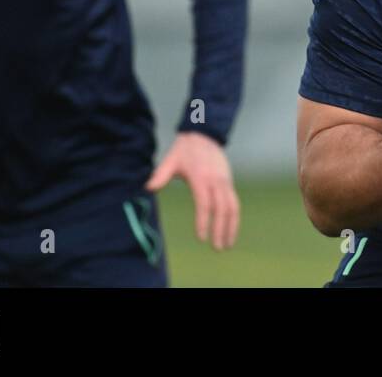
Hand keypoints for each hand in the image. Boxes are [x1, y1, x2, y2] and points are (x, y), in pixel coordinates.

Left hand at [146, 131, 239, 250]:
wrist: (204, 133)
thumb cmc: (185, 150)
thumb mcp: (171, 160)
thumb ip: (160, 175)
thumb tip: (147, 188)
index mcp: (201, 178)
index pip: (204, 204)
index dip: (203, 222)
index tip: (201, 238)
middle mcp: (216, 181)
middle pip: (222, 209)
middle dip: (221, 230)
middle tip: (217, 248)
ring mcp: (225, 181)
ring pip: (233, 207)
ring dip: (232, 226)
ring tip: (228, 243)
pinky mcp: (229, 181)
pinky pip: (234, 202)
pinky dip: (234, 217)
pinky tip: (231, 229)